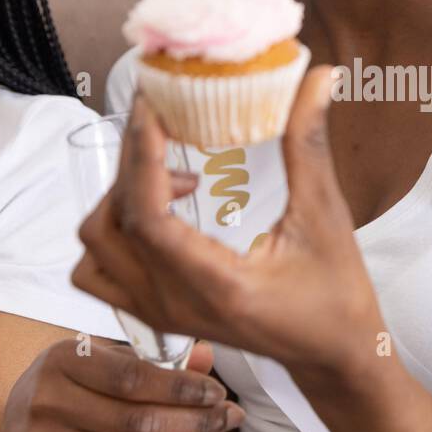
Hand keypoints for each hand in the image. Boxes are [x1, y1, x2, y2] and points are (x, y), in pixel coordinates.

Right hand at [1, 337, 244, 431]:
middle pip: (138, 423)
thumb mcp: (104, 358)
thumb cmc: (72, 384)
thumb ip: (155, 358)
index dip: (181, 388)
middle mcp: (48, 403)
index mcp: (63, 361)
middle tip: (224, 417)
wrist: (13, 425)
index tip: (216, 392)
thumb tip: (207, 356)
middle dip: (193, 422)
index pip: (132, 377)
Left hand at [71, 70, 385, 384]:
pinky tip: (160, 212)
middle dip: (131, 166)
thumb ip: (310, 144)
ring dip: (118, 201)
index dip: (140, 158)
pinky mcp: (155, 314)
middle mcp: (175, 306)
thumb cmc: (336, 293)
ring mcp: (159, 314)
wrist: (332, 354)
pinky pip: (100, 271)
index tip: (152, 110)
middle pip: (111, 226)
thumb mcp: (326, 216)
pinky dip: (112, 233)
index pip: (147, 219)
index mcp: (217, 286)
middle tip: (166, 129)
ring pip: (95, 249)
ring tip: (170, 178)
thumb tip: (319, 77)